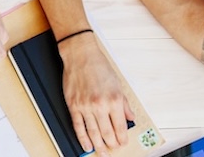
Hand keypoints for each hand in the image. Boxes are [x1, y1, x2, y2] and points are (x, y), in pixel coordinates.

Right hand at [59, 34, 134, 155]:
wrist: (81, 56)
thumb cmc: (99, 67)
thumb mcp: (118, 84)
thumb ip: (124, 104)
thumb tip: (130, 117)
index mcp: (114, 100)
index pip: (120, 127)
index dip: (122, 138)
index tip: (123, 143)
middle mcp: (100, 105)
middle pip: (107, 133)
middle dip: (111, 144)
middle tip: (113, 150)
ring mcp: (85, 107)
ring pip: (93, 132)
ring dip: (98, 145)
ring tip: (102, 152)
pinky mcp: (74, 106)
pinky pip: (78, 126)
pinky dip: (82, 138)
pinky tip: (86, 144)